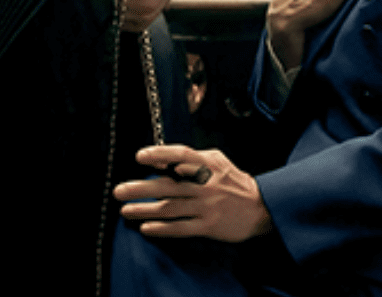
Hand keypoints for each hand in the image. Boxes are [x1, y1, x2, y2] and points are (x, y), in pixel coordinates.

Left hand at [114, 145, 272, 242]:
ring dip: (144, 209)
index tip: (140, 156)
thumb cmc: (235, 183)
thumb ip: (193, 159)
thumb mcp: (218, 162)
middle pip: (168, 186)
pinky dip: (161, 228)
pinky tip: (146, 228)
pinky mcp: (208, 226)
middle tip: (120, 191)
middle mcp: (207, 186)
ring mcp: (207, 207)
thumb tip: (163, 159)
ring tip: (126, 210)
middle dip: (141, 188)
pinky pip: (180, 228)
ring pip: (169, 208)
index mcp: (210, 166)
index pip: (182, 156)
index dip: (160, 154)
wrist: (262, 207)